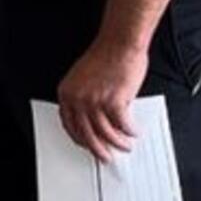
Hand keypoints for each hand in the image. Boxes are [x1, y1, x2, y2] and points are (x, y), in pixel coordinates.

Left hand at [57, 38, 146, 161]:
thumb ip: (85, 99)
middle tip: (105, 156)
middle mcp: (77, 98)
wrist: (118, 44)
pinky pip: (123, 126)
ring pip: (105, 134)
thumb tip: (94, 122)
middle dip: (97, 149)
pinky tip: (133, 131)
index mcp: (66, 91)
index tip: (86, 144)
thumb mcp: (84, 79)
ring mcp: (95, 101)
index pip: (68, 123)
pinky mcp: (114, 102)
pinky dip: (130, 132)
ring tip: (125, 145)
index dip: (78, 138)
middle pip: (86, 134)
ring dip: (117, 143)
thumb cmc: (104, 58)